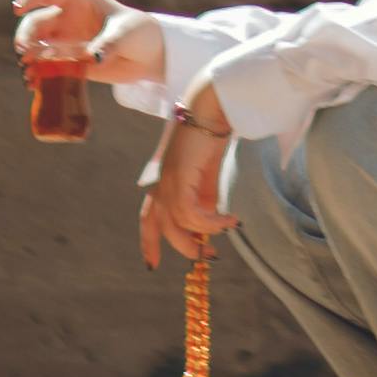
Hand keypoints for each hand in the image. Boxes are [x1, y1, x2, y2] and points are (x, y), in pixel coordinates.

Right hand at [13, 0, 159, 93]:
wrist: (147, 56)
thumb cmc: (138, 33)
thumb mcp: (127, 33)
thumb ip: (109, 43)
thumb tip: (94, 58)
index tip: (17, 8)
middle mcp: (66, 18)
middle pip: (34, 23)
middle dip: (25, 36)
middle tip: (25, 53)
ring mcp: (64, 42)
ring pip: (35, 46)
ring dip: (27, 58)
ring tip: (28, 74)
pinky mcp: (67, 64)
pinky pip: (45, 68)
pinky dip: (37, 76)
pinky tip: (33, 85)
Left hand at [140, 103, 229, 271]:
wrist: (212, 111)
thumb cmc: (209, 140)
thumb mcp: (206, 178)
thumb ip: (203, 201)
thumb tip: (207, 227)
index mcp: (163, 184)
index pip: (148, 219)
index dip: (148, 244)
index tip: (151, 265)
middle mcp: (161, 184)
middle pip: (160, 228)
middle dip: (184, 247)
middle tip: (208, 256)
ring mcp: (168, 180)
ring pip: (177, 224)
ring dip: (205, 233)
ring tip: (227, 227)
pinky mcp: (179, 176)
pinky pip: (191, 213)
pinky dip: (211, 222)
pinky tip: (228, 219)